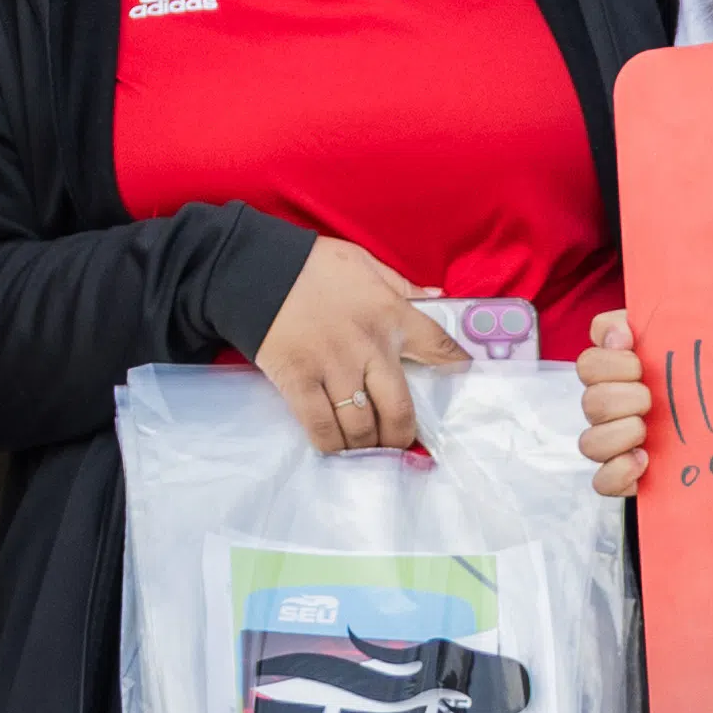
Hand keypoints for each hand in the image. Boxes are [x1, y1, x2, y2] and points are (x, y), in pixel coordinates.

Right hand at [246, 235, 471, 455]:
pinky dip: (333, 446)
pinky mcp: (300, 382)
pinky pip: (322, 427)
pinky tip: (336, 448)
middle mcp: (369, 347)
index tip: (459, 378)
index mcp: (390, 314)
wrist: (253, 269)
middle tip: (399, 440)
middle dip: (403, 434)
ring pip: (363, 426)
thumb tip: (437, 295)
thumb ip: (402, 285)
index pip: (439, 347)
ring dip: (369, 445)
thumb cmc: (311, 265)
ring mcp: (333, 369)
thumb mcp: (364, 263)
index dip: (456, 367)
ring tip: (368, 448)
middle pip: (400, 408)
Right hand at [576, 306, 651, 493]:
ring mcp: (618, 442)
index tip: (633, 350)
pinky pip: (602, 481)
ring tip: (646, 430)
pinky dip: (618, 471)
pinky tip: (643, 460)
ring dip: (617, 434)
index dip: (606, 355)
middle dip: (620, 397)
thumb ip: (663, 320)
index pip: (591, 359)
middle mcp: (613, 406)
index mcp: (623, 373)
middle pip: (589, 401)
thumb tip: (622, 330)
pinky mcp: (627, 475)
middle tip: (651, 396)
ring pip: (589, 443)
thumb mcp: (696, 340)